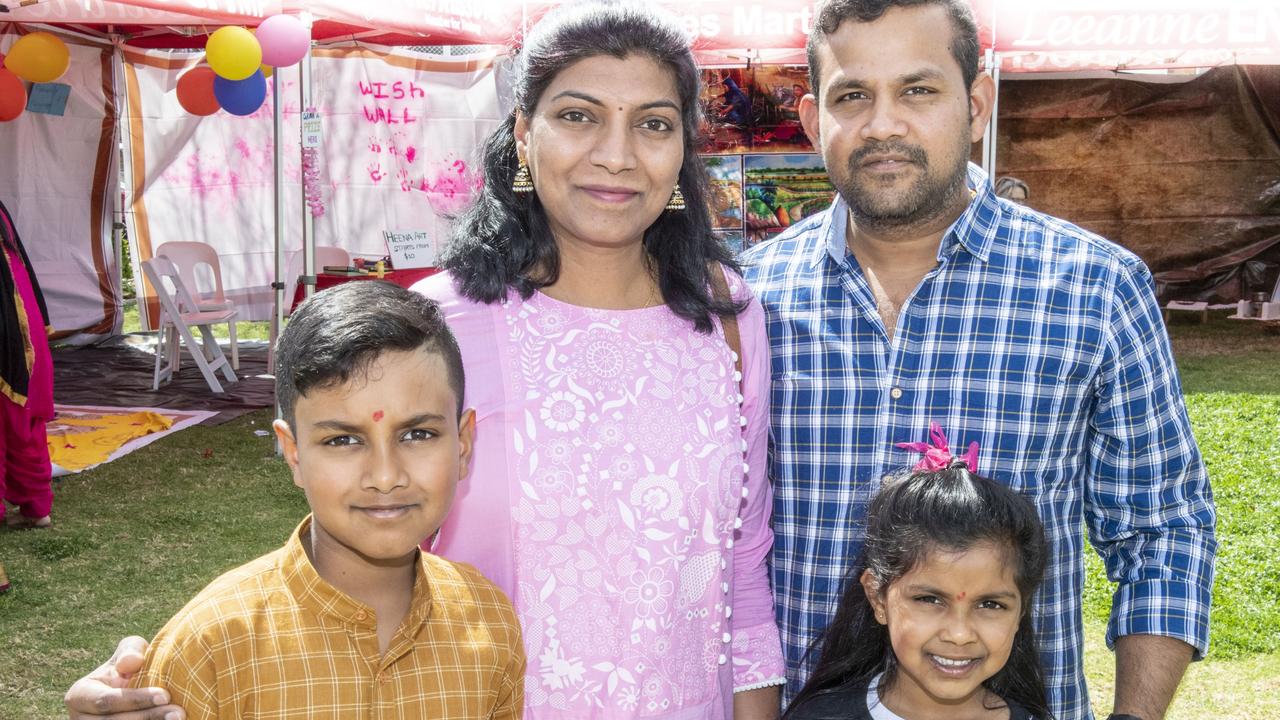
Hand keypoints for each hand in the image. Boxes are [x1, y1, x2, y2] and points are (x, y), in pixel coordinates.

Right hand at [64, 636, 183, 719]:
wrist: (133, 686)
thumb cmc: (131, 666)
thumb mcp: (130, 652)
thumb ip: (130, 651)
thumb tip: (131, 663)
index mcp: (80, 695)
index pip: (107, 701)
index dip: (136, 699)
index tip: (165, 695)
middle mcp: (81, 719)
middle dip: (148, 717)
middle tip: (178, 713)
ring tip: (178, 719)